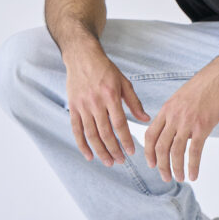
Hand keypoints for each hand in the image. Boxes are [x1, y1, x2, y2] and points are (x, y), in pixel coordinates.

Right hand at [65, 48, 150, 166]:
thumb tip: (145, 119)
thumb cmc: (106, 69)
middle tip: (121, 161)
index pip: (119, 124)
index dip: (125, 139)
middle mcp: (96, 102)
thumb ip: (134, 102)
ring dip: (100, 151)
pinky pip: (76, 130)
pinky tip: (89, 156)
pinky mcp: (73, 108)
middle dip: (114, 150)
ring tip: (109, 162)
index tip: (131, 151)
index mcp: (111, 96)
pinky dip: (82, 145)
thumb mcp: (124, 82)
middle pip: (105, 133)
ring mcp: (82, 106)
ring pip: (91, 134)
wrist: (82, 57)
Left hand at [144, 60, 218, 183]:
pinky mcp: (203, 126)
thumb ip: (175, 114)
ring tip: (178, 178)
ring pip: (175, 152)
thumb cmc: (205, 85)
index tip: (151, 163)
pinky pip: (194, 151)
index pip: (150, 134)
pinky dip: (192, 166)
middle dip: (161, 165)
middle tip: (164, 177)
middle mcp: (174, 116)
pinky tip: (193, 175)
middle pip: (160, 147)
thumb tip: (177, 132)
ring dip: (175, 168)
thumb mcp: (182, 96)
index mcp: (167, 109)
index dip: (148, 151)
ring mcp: (187, 122)